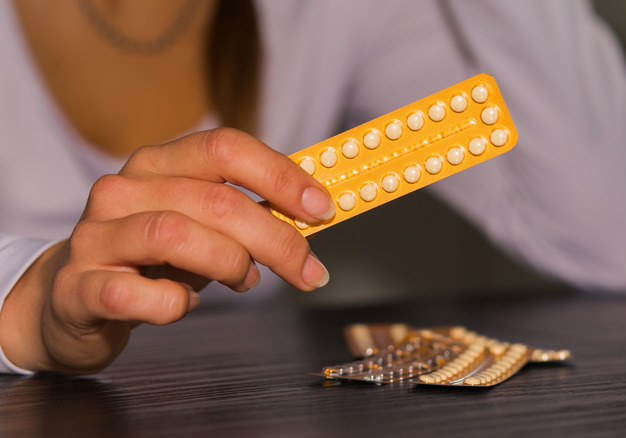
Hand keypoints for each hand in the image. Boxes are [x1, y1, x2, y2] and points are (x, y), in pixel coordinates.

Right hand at [0, 128, 333, 373]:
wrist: (71, 300)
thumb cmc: (151, 260)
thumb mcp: (203, 226)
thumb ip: (248, 213)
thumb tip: (313, 211)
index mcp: (158, 165)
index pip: (225, 148)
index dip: (280, 176)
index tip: (321, 209)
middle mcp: (122, 190)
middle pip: (214, 199)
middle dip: (276, 239)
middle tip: (307, 270)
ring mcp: (96, 237)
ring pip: (176, 235)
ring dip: (231, 264)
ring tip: (245, 281)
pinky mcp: (77, 287)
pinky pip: (135, 294)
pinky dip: (173, 305)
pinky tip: (180, 306)